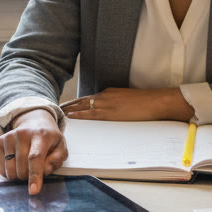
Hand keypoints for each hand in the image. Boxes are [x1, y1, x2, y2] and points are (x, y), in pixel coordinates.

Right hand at [0, 109, 67, 194]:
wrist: (34, 122)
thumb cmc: (49, 139)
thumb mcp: (61, 147)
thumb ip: (56, 160)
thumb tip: (44, 171)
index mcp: (41, 135)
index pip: (35, 158)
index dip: (34, 176)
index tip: (33, 190)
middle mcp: (22, 134)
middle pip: (22, 168)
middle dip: (29, 177)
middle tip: (34, 169)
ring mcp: (9, 137)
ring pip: (10, 170)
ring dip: (18, 176)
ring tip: (26, 166)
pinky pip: (1, 169)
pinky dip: (9, 172)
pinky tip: (16, 164)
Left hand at [59, 87, 192, 121]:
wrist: (156, 102)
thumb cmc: (145, 102)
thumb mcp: (126, 99)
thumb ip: (115, 102)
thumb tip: (107, 110)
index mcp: (109, 93)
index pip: (87, 98)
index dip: (75, 102)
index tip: (65, 105)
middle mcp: (105, 96)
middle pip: (81, 101)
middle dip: (68, 106)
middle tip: (55, 109)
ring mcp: (107, 104)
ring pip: (83, 107)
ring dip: (70, 111)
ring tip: (58, 114)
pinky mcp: (111, 113)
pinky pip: (91, 115)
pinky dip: (80, 116)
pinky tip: (71, 118)